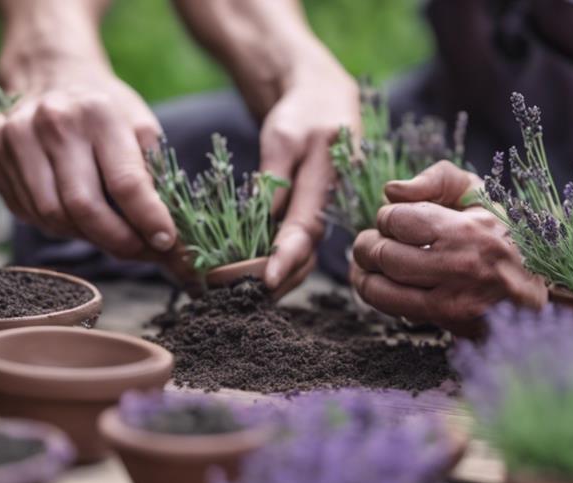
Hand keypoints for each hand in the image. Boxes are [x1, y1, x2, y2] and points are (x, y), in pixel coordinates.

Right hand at [0, 57, 176, 260]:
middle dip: (116, 241)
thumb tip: (169, 240)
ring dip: (83, 234)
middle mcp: (49, 120)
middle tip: (139, 251)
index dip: (148, 221)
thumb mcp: (140, 129)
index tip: (167, 244)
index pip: (126, 183)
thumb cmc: (105, 110)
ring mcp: (9, 133)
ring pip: (49, 217)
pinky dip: (51, 222)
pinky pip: (22, 209)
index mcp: (96, 111)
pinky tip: (68, 208)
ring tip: (105, 229)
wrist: (51, 73)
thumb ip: (155, 177)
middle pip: (82, 208)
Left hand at [258, 63, 359, 291]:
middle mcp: (330, 204)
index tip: (266, 280)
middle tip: (242, 295)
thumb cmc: (302, 113)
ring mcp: (324, 211)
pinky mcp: (314, 214)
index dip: (286, 257)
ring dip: (277, 275)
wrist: (324, 98)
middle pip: (307, 252)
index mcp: (327, 182)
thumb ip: (274, 176)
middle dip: (278, 277)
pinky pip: (299, 246)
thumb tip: (263, 217)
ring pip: (304, 255)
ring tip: (242, 291)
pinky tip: (252, 273)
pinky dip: (277, 262)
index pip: (305, 228)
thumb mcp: (283, 136)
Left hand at [350, 161, 547, 330]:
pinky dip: (377, 294)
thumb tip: (391, 191)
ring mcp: (450, 302)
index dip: (387, 216)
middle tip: (371, 240)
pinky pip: (393, 309)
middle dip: (367, 245)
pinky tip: (378, 282)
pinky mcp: (444, 323)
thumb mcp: (478, 192)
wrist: (537, 285)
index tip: (395, 219)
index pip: (397, 220)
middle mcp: (457, 269)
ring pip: (380, 289)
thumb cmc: (502, 232)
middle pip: (383, 255)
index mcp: (465, 230)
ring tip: (365, 263)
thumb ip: (436, 179)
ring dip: (363, 274)